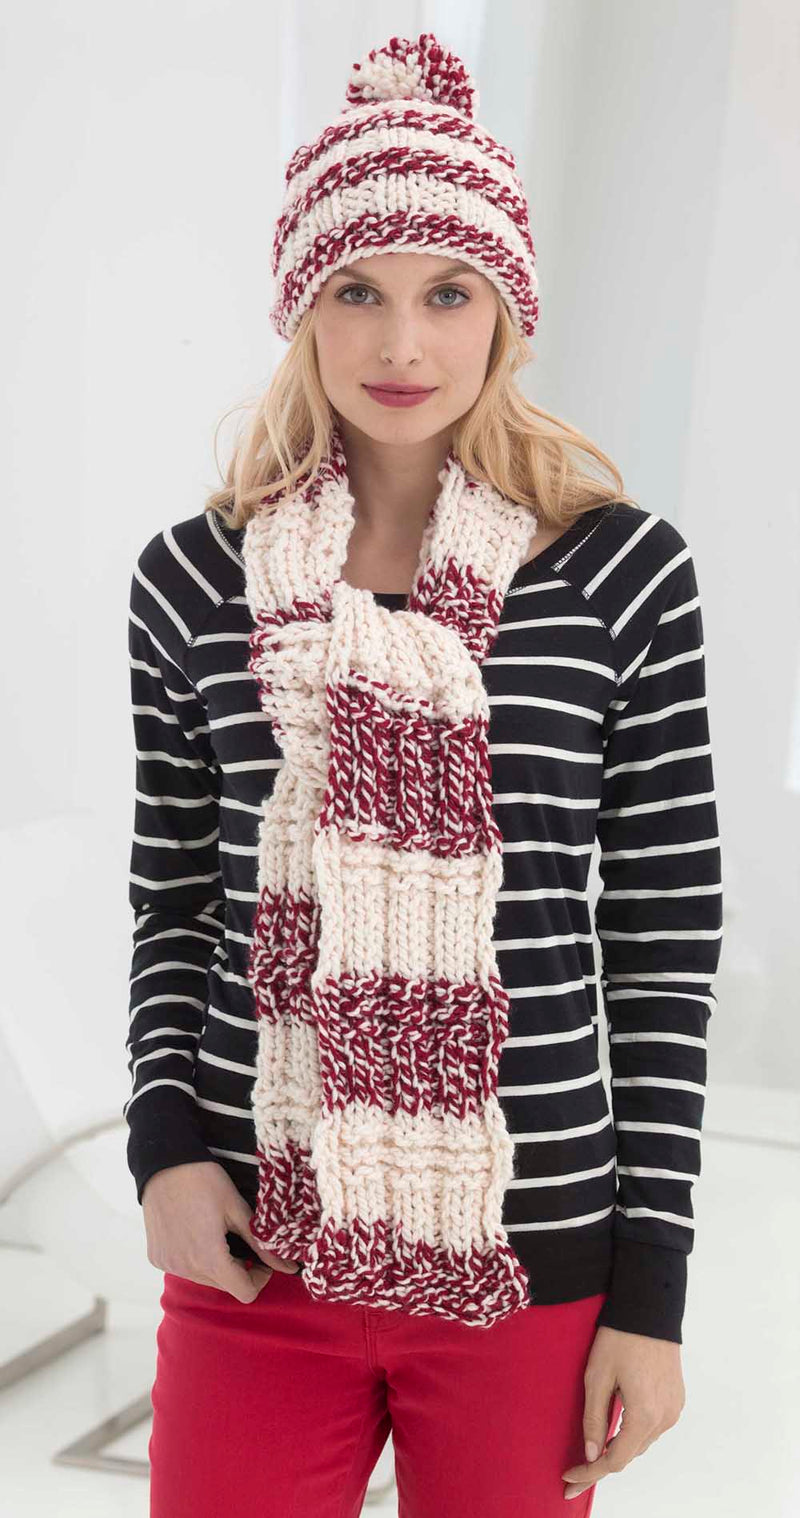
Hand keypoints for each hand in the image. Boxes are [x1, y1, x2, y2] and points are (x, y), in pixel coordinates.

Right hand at [141, 1160, 302, 1302]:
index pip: (245, 1293)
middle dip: (239, 1269)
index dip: (260, 1277)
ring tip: (216, 1233)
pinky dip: (194, 1258)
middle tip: (241, 1240)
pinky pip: (184, 1268)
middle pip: (224, 1286)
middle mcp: (186, 1269)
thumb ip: (263, 1244)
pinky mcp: (156, 1257)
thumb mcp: (238, 1210)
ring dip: (216, 1264)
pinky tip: (195, 1232)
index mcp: (210, 1259)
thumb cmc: (205, 1181)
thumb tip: (291, 1268)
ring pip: (204, 1278)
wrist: (164, 1163)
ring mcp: (168, 1265)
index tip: (260, 1256)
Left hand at [562, 1325, 685, 1499]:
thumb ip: (594, 1420)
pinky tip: (618, 1429)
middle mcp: (664, 1418)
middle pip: (629, 1454)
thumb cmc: (620, 1338)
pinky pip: (653, 1427)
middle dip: (602, 1464)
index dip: (590, 1473)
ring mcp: (673, 1409)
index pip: (615, 1461)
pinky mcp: (676, 1399)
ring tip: (594, 1450)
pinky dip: (634, 1432)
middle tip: (575, 1471)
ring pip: (642, 1442)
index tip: (569, 1479)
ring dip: (619, 1448)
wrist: (649, 1308)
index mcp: (644, 1415)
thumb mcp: (597, 1377)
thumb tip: (592, 1454)